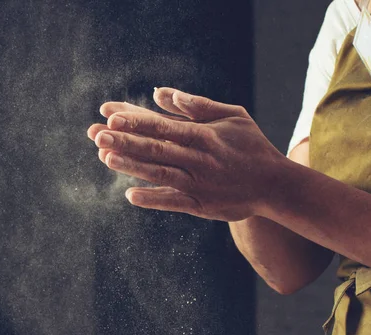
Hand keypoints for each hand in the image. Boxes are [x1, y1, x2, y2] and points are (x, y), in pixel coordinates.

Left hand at [87, 88, 289, 221]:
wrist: (274, 186)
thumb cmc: (251, 146)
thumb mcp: (231, 115)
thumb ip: (196, 105)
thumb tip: (160, 92)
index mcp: (204, 134)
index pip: (162, 124)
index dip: (134, 119)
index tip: (109, 114)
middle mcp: (198, 158)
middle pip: (155, 148)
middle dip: (124, 140)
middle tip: (95, 135)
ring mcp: (199, 183)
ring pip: (160, 173)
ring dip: (131, 166)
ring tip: (105, 158)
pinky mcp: (201, 205)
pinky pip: (172, 201)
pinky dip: (152, 198)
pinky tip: (129, 195)